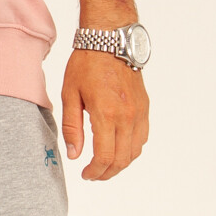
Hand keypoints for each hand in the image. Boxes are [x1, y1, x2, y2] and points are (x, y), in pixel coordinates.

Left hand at [61, 51, 148, 181]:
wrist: (110, 40)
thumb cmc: (86, 64)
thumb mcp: (70, 94)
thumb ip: (72, 128)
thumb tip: (75, 154)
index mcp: (106, 114)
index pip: (105, 157)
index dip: (95, 172)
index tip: (85, 174)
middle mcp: (127, 116)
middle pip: (122, 159)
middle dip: (107, 172)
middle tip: (93, 174)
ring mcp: (139, 112)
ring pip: (135, 151)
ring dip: (121, 163)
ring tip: (104, 164)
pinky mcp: (145, 107)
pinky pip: (143, 137)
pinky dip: (132, 149)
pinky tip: (119, 148)